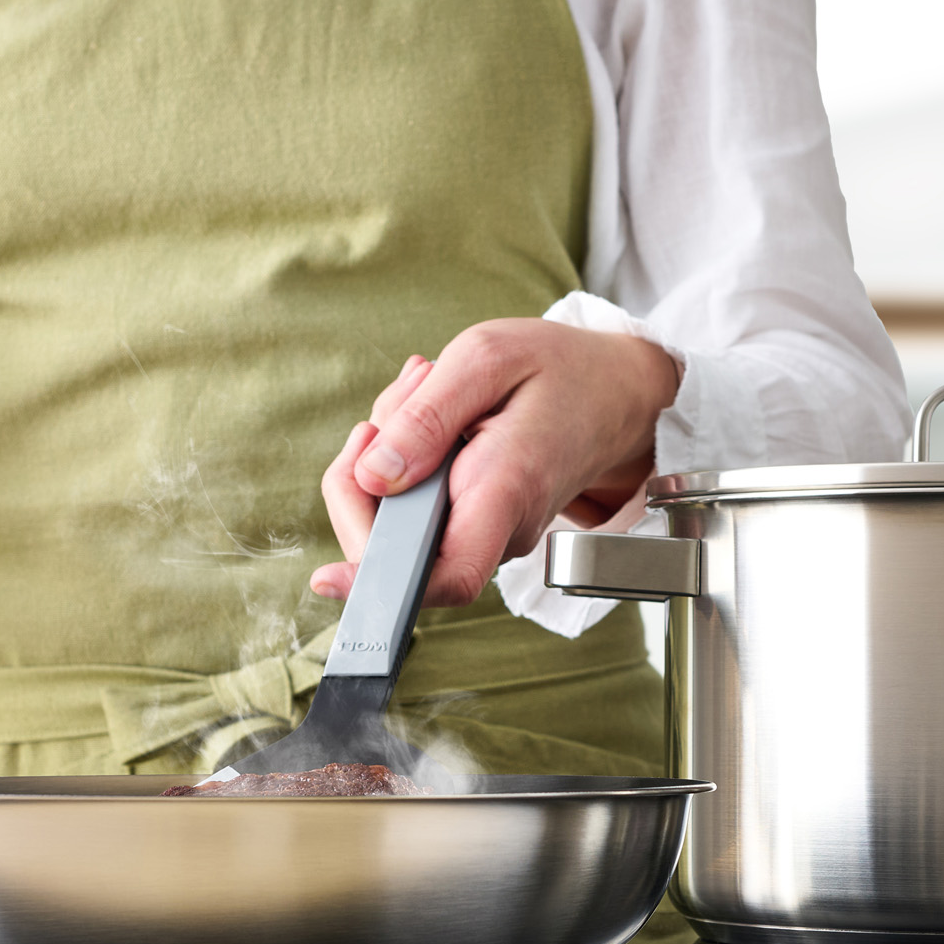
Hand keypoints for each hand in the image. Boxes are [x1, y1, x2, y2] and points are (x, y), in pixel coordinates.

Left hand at [311, 319, 680, 606]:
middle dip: (362, 470)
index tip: (327, 579)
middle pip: (394, 542)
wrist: (617, 393)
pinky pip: (412, 503)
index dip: (377, 584)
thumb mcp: (488, 358)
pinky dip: (404, 453)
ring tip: (429, 388)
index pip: (445, 574)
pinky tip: (435, 411)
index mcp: (506, 490)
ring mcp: (487, 532)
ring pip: (396, 515)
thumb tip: (373, 476)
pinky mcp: (474, 521)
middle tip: (398, 401)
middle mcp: (498, 528)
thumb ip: (426, 417)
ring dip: (387, 448)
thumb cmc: (561, 371)